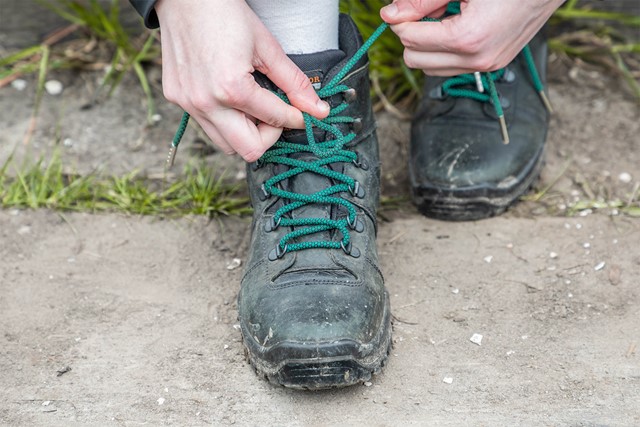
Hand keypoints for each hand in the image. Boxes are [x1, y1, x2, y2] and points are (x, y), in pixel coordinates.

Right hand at [156, 0, 329, 161]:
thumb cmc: (225, 14)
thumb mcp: (267, 47)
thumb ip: (294, 83)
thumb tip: (318, 109)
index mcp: (231, 89)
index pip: (275, 121)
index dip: (295, 118)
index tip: (300, 114)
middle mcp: (206, 103)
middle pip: (248, 150)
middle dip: (269, 136)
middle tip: (276, 116)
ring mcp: (188, 104)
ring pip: (225, 144)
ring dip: (246, 132)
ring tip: (254, 106)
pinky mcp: (176, 99)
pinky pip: (207, 126)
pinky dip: (225, 120)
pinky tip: (232, 98)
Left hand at [380, 0, 564, 75]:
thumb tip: (389, 14)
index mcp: (468, 38)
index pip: (410, 39)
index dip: (402, 19)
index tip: (407, 5)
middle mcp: (478, 59)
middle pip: (415, 59)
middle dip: (414, 34)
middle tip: (430, 9)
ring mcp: (488, 65)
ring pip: (430, 67)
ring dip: (428, 44)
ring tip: (446, 15)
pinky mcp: (494, 64)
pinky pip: (452, 67)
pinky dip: (445, 50)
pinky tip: (457, 24)